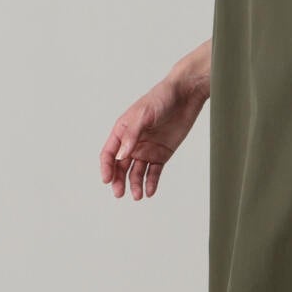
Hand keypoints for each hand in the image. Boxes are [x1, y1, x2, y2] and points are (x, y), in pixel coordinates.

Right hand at [100, 66, 207, 200]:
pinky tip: (149, 191)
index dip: (107, 167)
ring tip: (138, 196)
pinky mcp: (162, 154)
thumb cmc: (161, 98)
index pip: (109, 153)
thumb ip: (132, 136)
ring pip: (137, 172)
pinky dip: (151, 183)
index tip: (107, 180)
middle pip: (121, 167)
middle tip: (119, 193)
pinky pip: (154, 172)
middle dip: (118, 180)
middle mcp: (132, 143)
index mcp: (122, 131)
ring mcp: (147, 149)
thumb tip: (121, 156)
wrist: (185, 95)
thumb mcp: (143, 115)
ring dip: (135, 184)